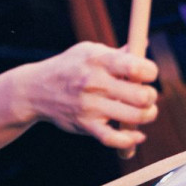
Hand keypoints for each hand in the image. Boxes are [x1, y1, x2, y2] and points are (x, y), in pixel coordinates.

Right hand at [19, 42, 158, 153]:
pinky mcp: (85, 125)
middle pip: (141, 95)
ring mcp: (90, 106)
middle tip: (146, 96)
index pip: (136, 67)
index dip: (151, 72)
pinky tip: (136, 135)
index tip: (148, 75)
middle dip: (151, 96)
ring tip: (144, 112)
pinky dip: (130, 140)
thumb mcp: (88, 51)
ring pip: (135, 117)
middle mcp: (95, 83)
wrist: (35, 90)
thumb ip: (117, 53)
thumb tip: (143, 44)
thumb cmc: (68, 67)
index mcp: (98, 60)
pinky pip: (114, 139)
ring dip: (147, 116)